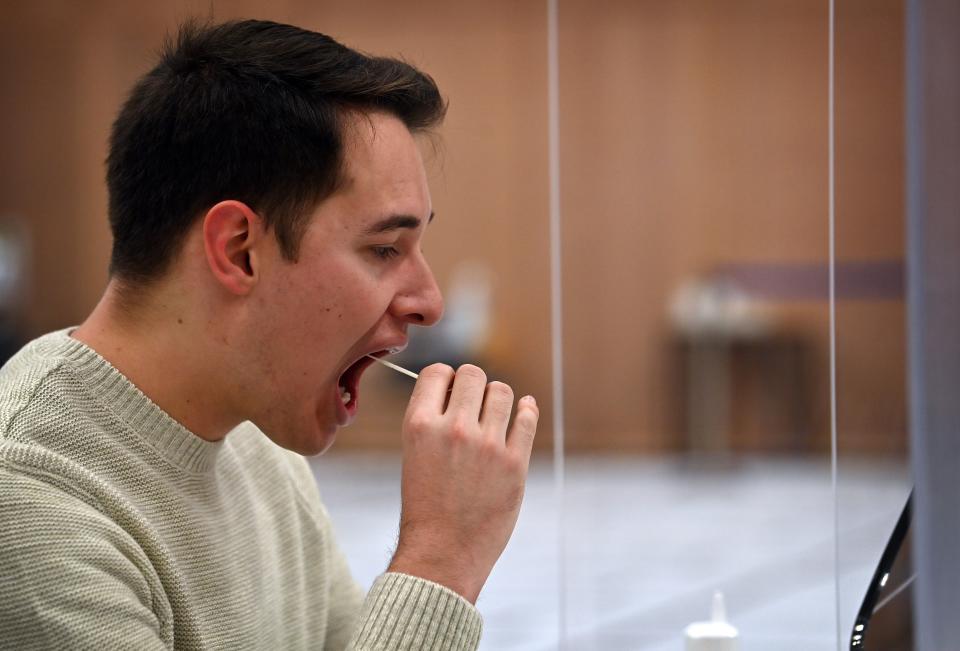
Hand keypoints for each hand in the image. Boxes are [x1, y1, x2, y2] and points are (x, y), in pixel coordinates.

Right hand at [387, 363, 538, 602]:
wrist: (442, 555)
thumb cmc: (425, 507)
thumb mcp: (414, 455)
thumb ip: (434, 421)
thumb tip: (457, 390)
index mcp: (420, 425)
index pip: (437, 372)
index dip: (446, 378)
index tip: (451, 392)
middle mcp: (454, 429)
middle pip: (473, 375)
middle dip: (473, 385)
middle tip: (473, 405)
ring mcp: (487, 445)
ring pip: (502, 391)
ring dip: (498, 398)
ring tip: (493, 417)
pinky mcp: (515, 463)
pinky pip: (527, 418)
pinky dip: (526, 410)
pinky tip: (522, 411)